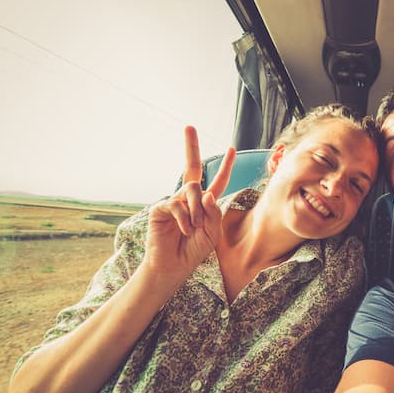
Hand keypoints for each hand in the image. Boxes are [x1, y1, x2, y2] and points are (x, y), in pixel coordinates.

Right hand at [141, 126, 235, 289]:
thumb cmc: (194, 250)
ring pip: (192, 190)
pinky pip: (177, 204)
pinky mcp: (161, 208)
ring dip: (197, 210)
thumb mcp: (212, 233)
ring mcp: (174, 201)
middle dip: (191, 146)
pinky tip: (184, 230)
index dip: (225, 166)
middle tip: (189, 126)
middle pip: (191, 167)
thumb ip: (214, 213)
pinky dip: (185, 218)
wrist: (174, 266)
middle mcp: (188, 198)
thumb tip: (207, 193)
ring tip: (193, 228)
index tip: (232, 149)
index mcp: (205, 204)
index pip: (217, 181)